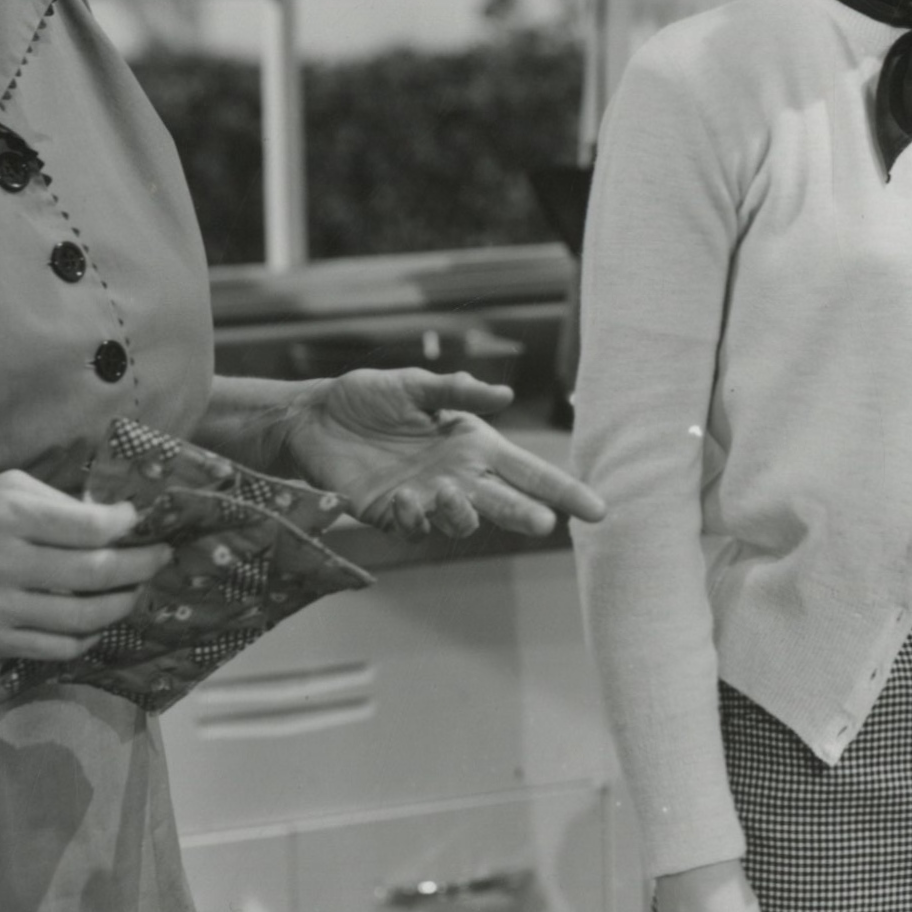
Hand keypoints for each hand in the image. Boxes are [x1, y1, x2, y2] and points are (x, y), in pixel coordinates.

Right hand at [0, 469, 169, 658]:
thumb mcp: (1, 489)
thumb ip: (56, 501)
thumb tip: (113, 518)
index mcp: (5, 516)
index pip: (87, 526)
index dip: (125, 525)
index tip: (138, 522)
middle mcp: (1, 562)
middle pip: (94, 572)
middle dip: (139, 566)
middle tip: (161, 557)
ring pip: (83, 615)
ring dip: (122, 603)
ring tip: (136, 590)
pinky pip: (59, 646)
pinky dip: (89, 636)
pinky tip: (99, 621)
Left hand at [283, 367, 607, 538]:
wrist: (314, 417)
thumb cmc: (366, 397)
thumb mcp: (413, 384)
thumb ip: (456, 391)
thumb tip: (505, 395)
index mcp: (472, 444)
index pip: (529, 471)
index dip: (563, 490)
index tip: (597, 510)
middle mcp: (457, 476)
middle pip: (506, 502)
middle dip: (526, 514)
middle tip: (543, 523)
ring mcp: (426, 498)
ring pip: (463, 522)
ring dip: (463, 514)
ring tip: (448, 492)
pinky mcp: (390, 514)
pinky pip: (414, 527)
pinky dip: (414, 517)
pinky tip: (405, 498)